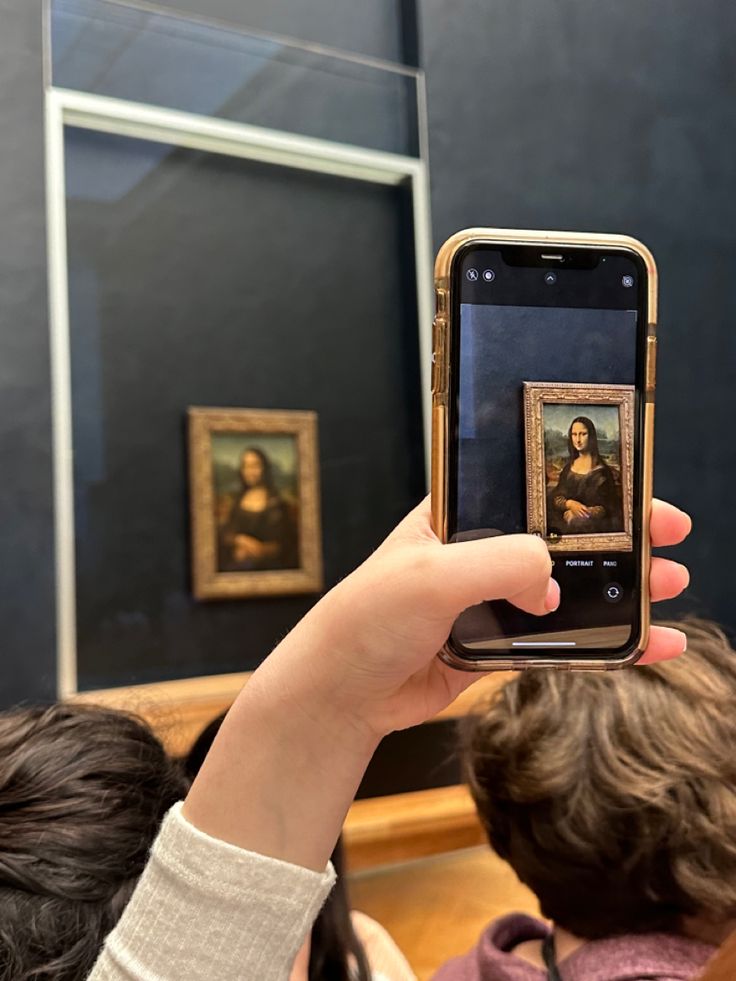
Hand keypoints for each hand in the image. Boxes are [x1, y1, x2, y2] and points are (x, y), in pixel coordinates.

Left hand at [185, 496, 689, 871]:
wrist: (339, 691)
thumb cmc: (366, 618)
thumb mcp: (430, 576)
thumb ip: (498, 564)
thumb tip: (553, 584)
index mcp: (459, 516)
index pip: (534, 490)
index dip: (590, 490)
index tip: (640, 496)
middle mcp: (478, 552)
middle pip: (564, 538)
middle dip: (620, 539)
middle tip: (672, 541)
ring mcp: (490, 600)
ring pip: (570, 591)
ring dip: (621, 591)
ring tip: (672, 589)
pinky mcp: (496, 646)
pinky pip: (561, 641)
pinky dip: (604, 645)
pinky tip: (647, 649)